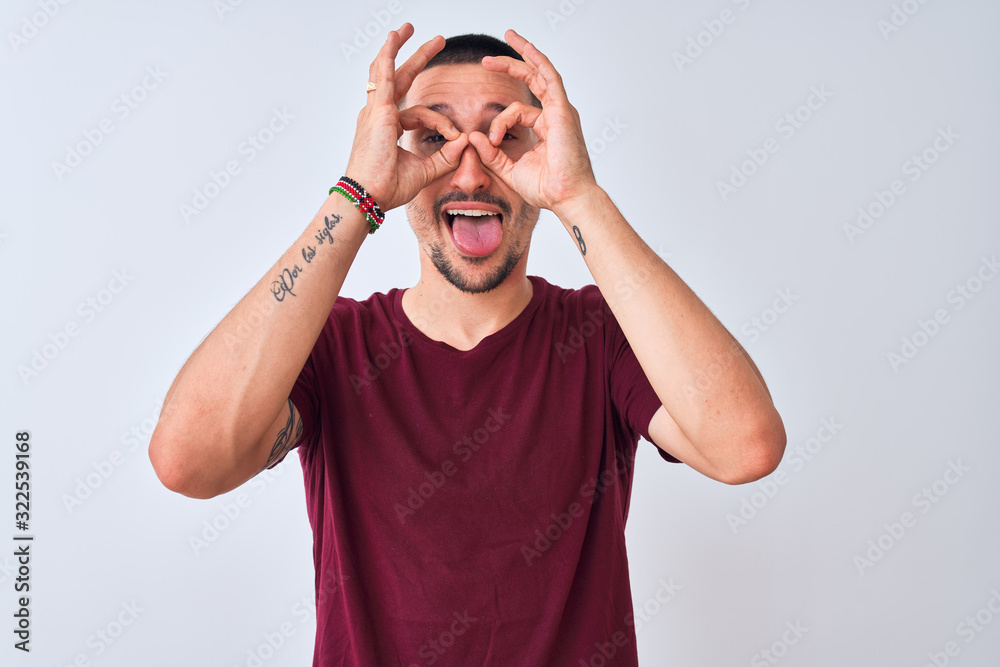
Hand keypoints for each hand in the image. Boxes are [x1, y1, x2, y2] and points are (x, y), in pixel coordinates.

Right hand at [344, 24, 468, 211]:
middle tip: (436, 41)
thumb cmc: (387, 188)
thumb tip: (465, 142)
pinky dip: (388, 56)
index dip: (441, 123)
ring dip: (400, 48)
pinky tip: (394, 38)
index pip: (417, 114)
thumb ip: (445, 157)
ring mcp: (375, 112)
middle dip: (416, 58)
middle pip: (398, 79)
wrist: (368, 196)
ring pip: (388, 71)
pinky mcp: (378, 112)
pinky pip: (384, 77)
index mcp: (386, 129)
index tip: (456, 137)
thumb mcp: (425, 171)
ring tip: (410, 28)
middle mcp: (377, 116)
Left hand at [467, 29, 597, 214]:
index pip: (516, 113)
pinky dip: (537, 60)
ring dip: (523, 54)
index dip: (497, 124)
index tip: (489, 142)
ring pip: (540, 73)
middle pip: (532, 80)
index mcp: (545, 128)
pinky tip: (526, 47)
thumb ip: (491, 153)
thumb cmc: (546, 188)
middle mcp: (554, 115)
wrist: (566, 197)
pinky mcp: (562, 111)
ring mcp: (560, 111)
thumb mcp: (510, 169)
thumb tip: (472, 136)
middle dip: (510, 65)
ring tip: (507, 36)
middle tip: (486, 59)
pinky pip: (549, 78)